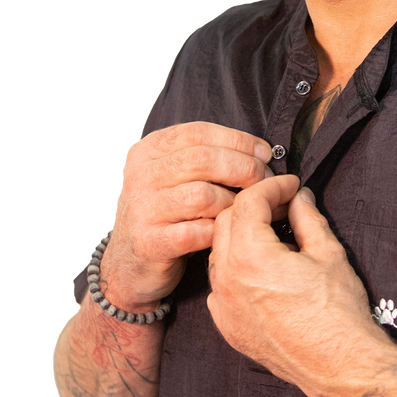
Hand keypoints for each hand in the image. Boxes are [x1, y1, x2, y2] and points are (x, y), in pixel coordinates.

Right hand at [103, 122, 277, 311]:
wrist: (130, 264)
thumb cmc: (167, 215)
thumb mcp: (174, 177)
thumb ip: (207, 159)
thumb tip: (261, 153)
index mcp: (148, 151)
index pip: (199, 132)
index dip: (239, 140)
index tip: (265, 153)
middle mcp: (140, 175)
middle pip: (204, 159)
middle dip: (244, 169)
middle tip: (265, 182)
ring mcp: (143, 209)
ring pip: (203, 195)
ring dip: (235, 203)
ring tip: (249, 210)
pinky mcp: (150, 242)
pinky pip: (198, 231)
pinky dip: (220, 231)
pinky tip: (228, 232)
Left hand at [207, 175, 387, 391]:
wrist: (340, 366)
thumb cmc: (338, 314)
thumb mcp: (328, 254)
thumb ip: (308, 219)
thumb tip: (300, 199)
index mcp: (250, 257)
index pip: (248, 203)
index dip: (271, 187)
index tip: (290, 185)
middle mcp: (227, 280)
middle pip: (225, 223)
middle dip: (252, 207)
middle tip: (282, 205)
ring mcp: (223, 307)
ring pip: (219, 254)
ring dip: (241, 237)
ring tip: (275, 237)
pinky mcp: (228, 327)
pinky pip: (221, 286)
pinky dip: (237, 270)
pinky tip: (265, 272)